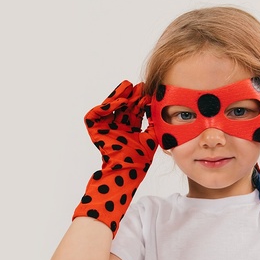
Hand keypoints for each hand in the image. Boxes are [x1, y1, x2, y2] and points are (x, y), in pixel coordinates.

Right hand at [72, 81, 157, 234]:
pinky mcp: (96, 131)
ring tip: (128, 87)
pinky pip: (96, 115)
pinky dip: (105, 106)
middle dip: (131, 96)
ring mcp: (106, 129)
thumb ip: (154, 125)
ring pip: (110, 107)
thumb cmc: (139, 161)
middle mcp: (117, 128)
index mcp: (129, 130)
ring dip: (118, 96)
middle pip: (123, 107)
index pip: (134, 111)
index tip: (148, 93)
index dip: (140, 101)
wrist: (127, 172)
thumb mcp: (151, 139)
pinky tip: (119, 101)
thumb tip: (163, 112)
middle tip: (139, 87)